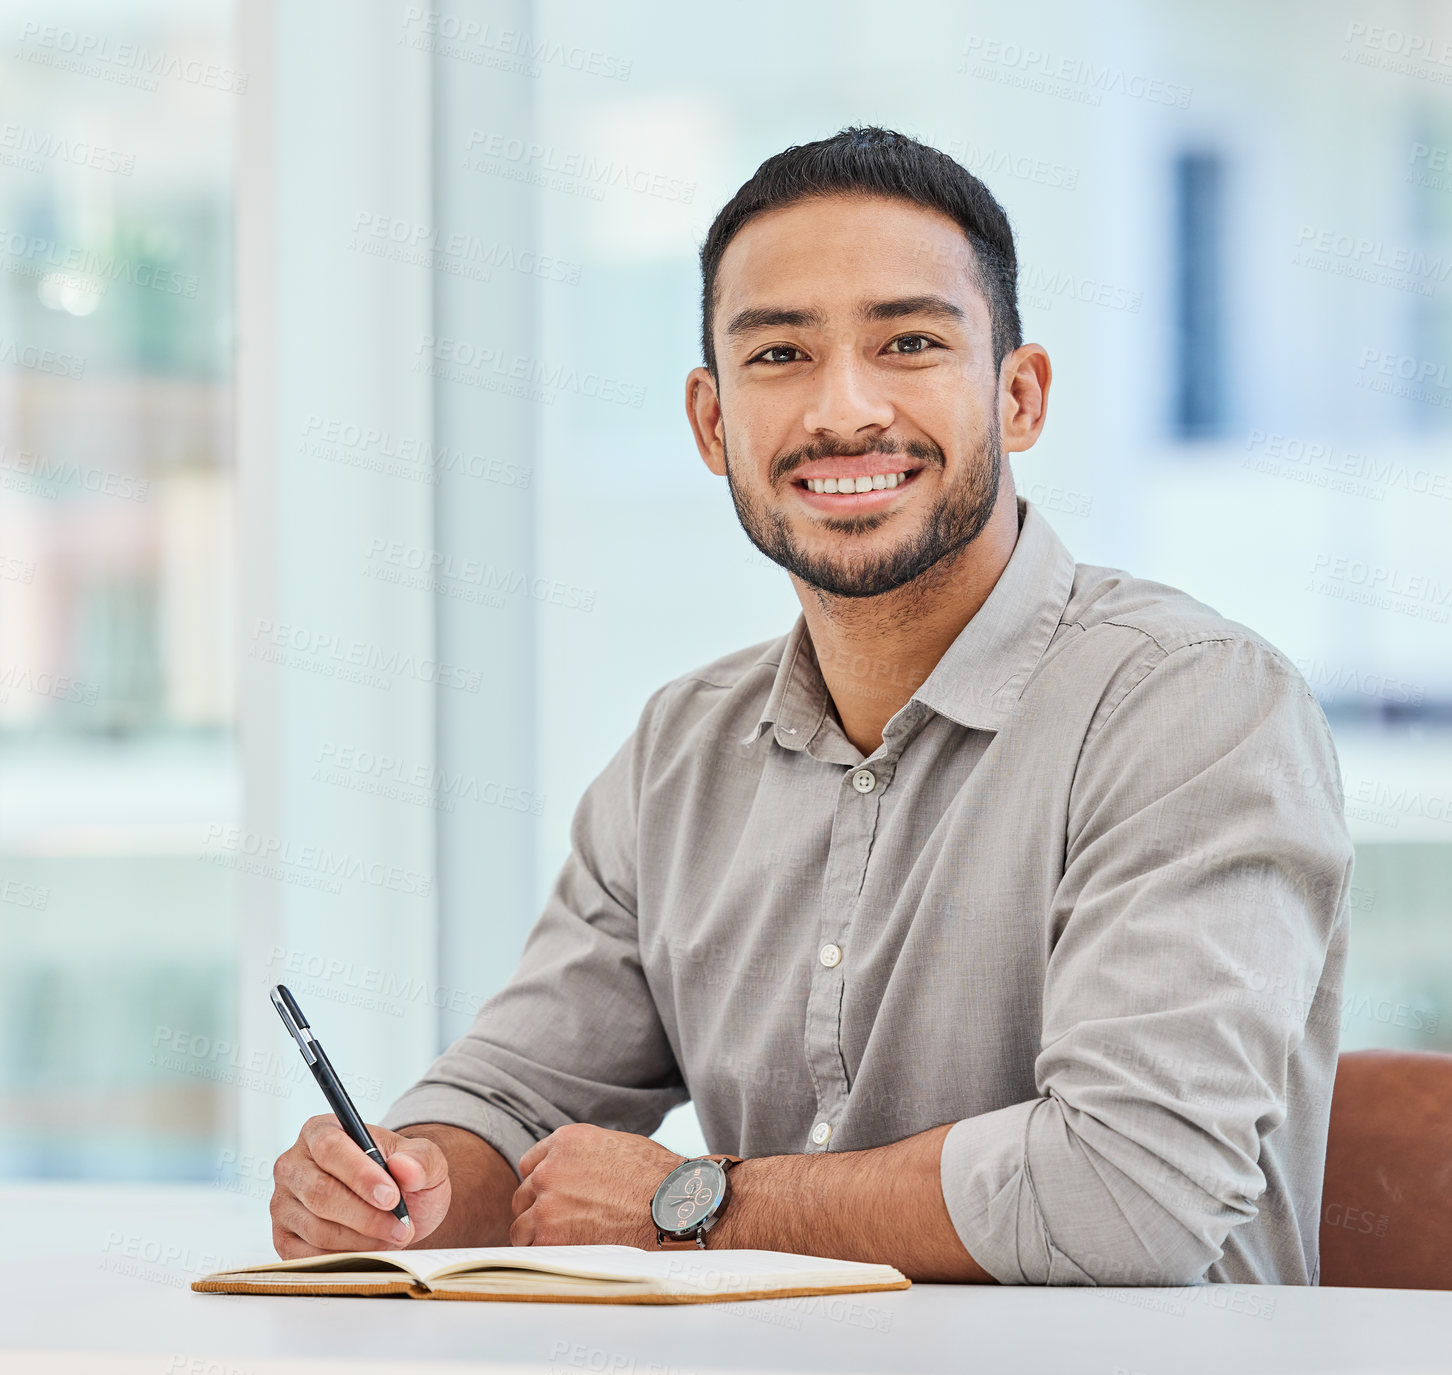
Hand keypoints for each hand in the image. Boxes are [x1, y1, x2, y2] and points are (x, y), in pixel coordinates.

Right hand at [270, 1114, 450, 1258]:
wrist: (395, 1206)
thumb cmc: (403, 1176)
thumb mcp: (424, 1159)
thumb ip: (421, 1158)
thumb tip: (405, 1167)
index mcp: (321, 1131)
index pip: (330, 1148)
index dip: (360, 1175)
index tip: (391, 1197)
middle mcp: (294, 1164)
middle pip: (320, 1193)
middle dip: (366, 1216)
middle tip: (401, 1227)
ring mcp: (284, 1203)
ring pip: (317, 1229)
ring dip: (361, 1240)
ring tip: (393, 1237)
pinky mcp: (283, 1238)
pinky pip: (309, 1256)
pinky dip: (344, 1258)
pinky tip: (369, 1250)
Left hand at [511, 1123, 682, 1246]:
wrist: (672, 1205)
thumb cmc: (657, 1178)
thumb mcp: (615, 1146)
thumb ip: (585, 1158)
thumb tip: (578, 1175)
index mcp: (566, 1142)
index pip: (531, 1164)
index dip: (541, 1184)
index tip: (550, 1198)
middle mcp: (549, 1169)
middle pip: (522, 1195)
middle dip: (537, 1210)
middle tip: (559, 1225)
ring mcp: (546, 1202)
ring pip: (521, 1226)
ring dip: (537, 1236)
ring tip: (564, 1247)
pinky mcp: (550, 1235)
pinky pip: (530, 1251)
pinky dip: (543, 1256)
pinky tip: (564, 1258)